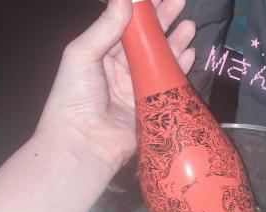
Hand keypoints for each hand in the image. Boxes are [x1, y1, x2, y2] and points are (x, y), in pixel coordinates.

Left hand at [35, 0, 195, 173]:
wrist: (83, 143)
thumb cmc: (75, 97)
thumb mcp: (82, 55)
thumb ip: (104, 28)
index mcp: (100, 55)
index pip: (125, 27)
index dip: (143, 11)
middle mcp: (120, 70)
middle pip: (147, 42)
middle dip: (164, 22)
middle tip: (181, 4)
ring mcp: (137, 89)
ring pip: (160, 61)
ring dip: (176, 43)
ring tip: (190, 26)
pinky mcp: (151, 107)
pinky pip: (168, 84)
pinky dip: (179, 68)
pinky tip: (190, 54)